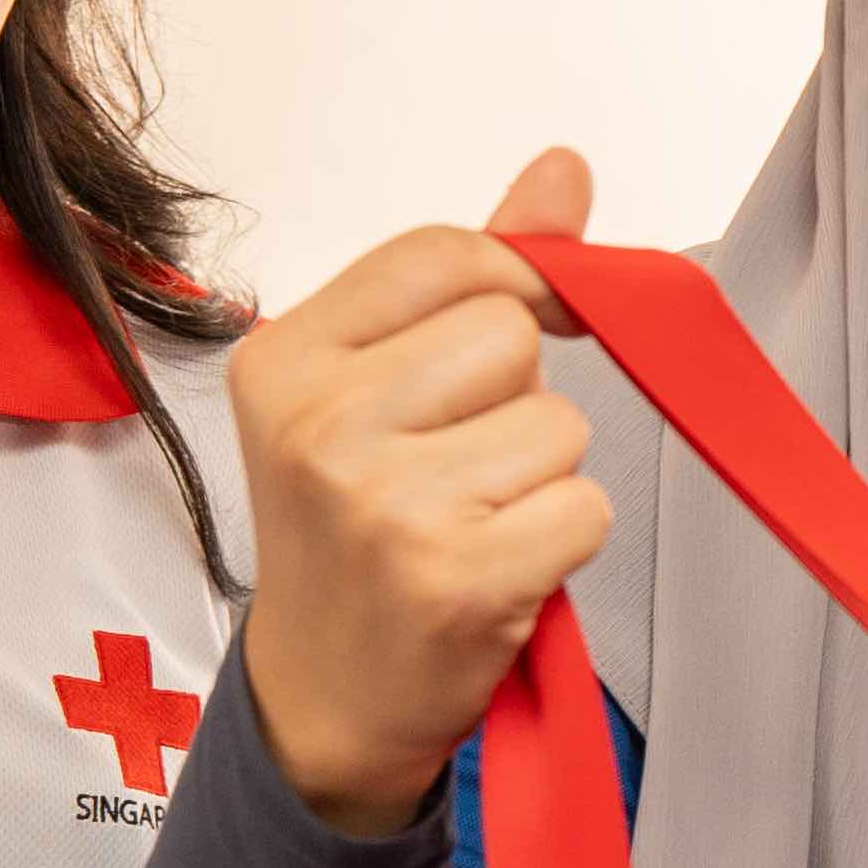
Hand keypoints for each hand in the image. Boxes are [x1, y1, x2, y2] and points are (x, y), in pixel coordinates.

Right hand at [226, 147, 611, 832]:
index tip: (512, 333)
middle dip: (514, 397)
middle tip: (455, 468)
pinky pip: (583, 508)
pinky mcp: (453, 578)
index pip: (443, 254)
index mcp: (285, 359)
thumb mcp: (376, 389)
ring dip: (542, 477)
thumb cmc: (357, 532)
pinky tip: (497, 573)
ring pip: (558, 424)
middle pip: (509, 334)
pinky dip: (562, 542)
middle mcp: (320, 426)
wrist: (326, 698)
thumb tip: (565, 170)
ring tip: (470, 523)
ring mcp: (382, 505)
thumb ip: (474, 274)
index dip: (511, 282)